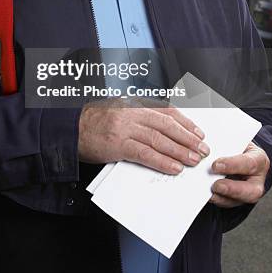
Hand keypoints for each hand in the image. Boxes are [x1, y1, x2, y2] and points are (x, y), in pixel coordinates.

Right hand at [78, 100, 209, 173]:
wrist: (69, 128)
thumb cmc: (92, 123)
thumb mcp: (117, 113)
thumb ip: (137, 119)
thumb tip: (162, 133)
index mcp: (133, 104)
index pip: (165, 110)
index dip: (184, 122)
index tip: (198, 132)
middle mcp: (131, 113)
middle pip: (166, 125)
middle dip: (187, 138)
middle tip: (202, 149)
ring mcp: (124, 128)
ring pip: (159, 139)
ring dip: (179, 151)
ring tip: (193, 160)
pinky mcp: (117, 144)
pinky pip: (145, 153)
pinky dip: (162, 161)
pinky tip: (173, 167)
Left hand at [210, 142, 269, 206]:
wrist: (237, 152)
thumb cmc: (235, 145)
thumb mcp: (234, 140)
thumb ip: (224, 145)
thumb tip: (206, 149)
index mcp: (258, 159)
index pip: (249, 163)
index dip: (232, 165)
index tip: (215, 165)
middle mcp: (257, 178)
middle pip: (251, 191)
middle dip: (232, 189)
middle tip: (216, 186)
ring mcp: (248, 191)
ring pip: (240, 201)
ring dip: (222, 198)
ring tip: (208, 192)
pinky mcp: (238, 199)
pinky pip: (228, 203)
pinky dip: (217, 200)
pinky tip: (207, 195)